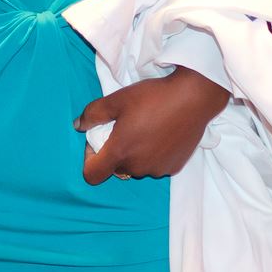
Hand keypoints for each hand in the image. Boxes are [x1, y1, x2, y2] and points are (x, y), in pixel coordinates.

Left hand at [74, 66, 229, 184]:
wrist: (193, 97)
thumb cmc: (153, 97)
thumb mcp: (116, 99)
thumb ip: (92, 114)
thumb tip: (78, 125)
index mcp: (120, 152)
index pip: (92, 174)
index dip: (89, 159)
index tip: (98, 141)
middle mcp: (138, 167)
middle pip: (116, 169)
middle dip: (115, 152)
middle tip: (124, 128)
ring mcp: (157, 169)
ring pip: (137, 167)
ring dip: (135, 154)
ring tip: (145, 129)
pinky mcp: (174, 167)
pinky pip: (156, 165)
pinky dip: (153, 155)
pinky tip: (161, 134)